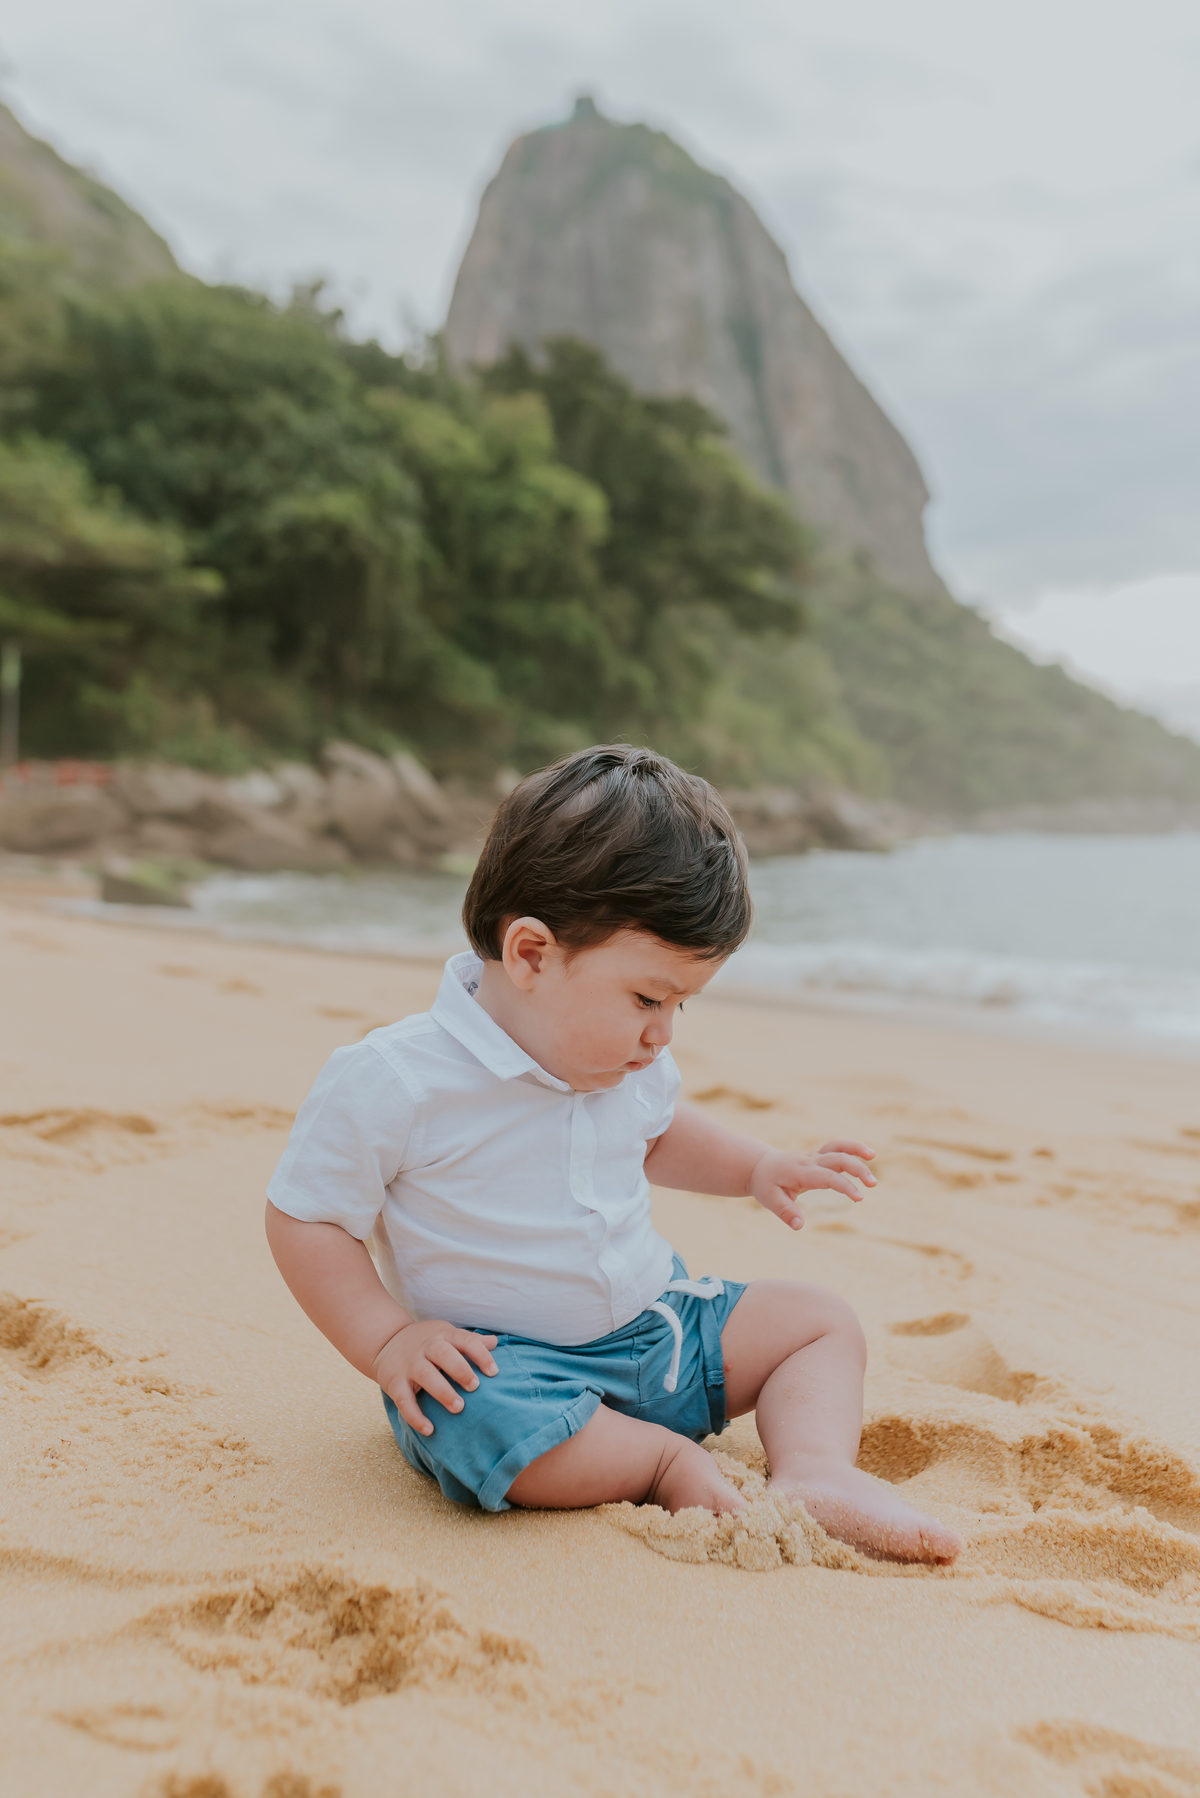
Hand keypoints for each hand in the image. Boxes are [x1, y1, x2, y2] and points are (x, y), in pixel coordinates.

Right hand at [373, 1319, 498, 1435]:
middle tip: (475, 1387)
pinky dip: (415, 1416)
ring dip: (442, 1391)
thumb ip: (470, 1340)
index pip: (465, 1340)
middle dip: (460, 1370)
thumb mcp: (447, 1335)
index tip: (493, 1372)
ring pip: (425, 1375)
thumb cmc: (427, 1341)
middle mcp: (426, 1346)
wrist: (385, 1341)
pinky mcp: (394, 1382)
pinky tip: (429, 1429)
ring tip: (459, 1408)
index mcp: (443, 1335)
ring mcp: (409, 1364)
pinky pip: (404, 1401)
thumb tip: (495, 1343)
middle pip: (443, 1354)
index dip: (481, 1355)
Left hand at [748, 1139, 876, 1231]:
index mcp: (799, 1172)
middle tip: (873, 1184)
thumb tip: (799, 1226)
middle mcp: (809, 1160)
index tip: (859, 1197)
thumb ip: (785, 1212)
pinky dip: (851, 1148)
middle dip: (857, 1169)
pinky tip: (866, 1154)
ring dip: (855, 1149)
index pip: (827, 1177)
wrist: (759, 1165)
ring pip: (837, 1147)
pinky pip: (836, 1147)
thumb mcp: (769, 1199)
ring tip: (873, 1155)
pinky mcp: (817, 1156)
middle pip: (836, 1158)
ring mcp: (814, 1156)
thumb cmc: (765, 1184)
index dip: (845, 1186)